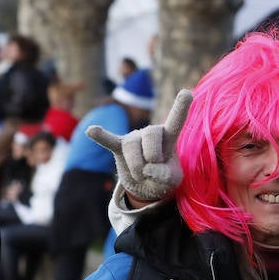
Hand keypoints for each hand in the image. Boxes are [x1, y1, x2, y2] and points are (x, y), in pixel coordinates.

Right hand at [87, 88, 191, 202]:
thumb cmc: (162, 177)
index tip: (186, 92)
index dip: (180, 107)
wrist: (145, 186)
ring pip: (132, 148)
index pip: (176, 120)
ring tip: (141, 174)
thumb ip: (166, 175)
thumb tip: (148, 168)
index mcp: (168, 137)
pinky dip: (101, 137)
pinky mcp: (118, 146)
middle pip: (151, 135)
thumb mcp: (172, 180)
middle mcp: (150, 132)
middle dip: (153, 156)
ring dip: (137, 168)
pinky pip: (109, 140)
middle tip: (154, 169)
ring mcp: (133, 138)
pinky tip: (92, 131)